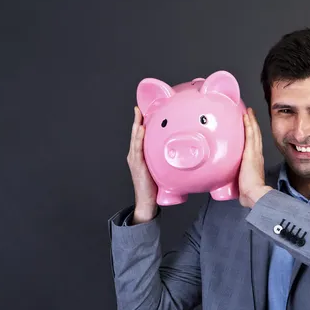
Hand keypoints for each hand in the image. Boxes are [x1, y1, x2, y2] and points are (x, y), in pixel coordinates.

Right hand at [127, 106, 157, 223]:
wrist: (146, 201)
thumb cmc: (153, 186)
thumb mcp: (158, 169)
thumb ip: (162, 160)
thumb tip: (175, 154)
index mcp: (139, 155)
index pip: (140, 136)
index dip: (141, 123)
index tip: (142, 111)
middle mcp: (135, 155)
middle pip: (135, 134)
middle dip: (137, 120)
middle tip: (138, 108)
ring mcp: (135, 159)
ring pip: (135, 139)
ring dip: (137, 125)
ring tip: (139, 114)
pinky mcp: (138, 165)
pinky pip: (138, 149)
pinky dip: (139, 138)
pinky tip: (142, 130)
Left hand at [238, 107, 272, 207]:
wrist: (255, 194)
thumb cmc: (250, 192)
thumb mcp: (244, 182)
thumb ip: (239, 180)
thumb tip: (233, 184)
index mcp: (256, 161)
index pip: (254, 144)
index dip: (253, 134)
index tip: (250, 126)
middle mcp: (257, 155)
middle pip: (256, 135)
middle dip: (253, 124)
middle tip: (250, 113)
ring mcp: (255, 153)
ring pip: (254, 132)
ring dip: (251, 120)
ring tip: (248, 111)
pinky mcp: (251, 153)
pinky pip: (250, 135)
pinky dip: (249, 124)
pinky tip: (247, 116)